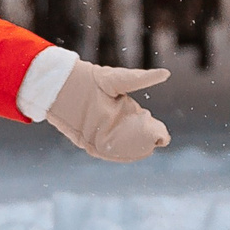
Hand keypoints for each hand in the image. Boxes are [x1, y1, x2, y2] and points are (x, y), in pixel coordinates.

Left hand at [45, 63, 170, 162]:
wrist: (62, 85)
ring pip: (120, 149)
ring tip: (141, 151)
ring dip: (130, 152)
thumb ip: (142, 79)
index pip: (143, 125)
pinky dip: (112, 156)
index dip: (153, 131)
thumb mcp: (120, 79)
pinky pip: (102, 153)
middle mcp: (114, 125)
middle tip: (152, 143)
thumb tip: (167, 73)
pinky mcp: (86, 141)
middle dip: (143, 144)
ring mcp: (100, 134)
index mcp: (124, 112)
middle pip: (133, 140)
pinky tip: (123, 156)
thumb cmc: (91, 79)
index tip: (162, 135)